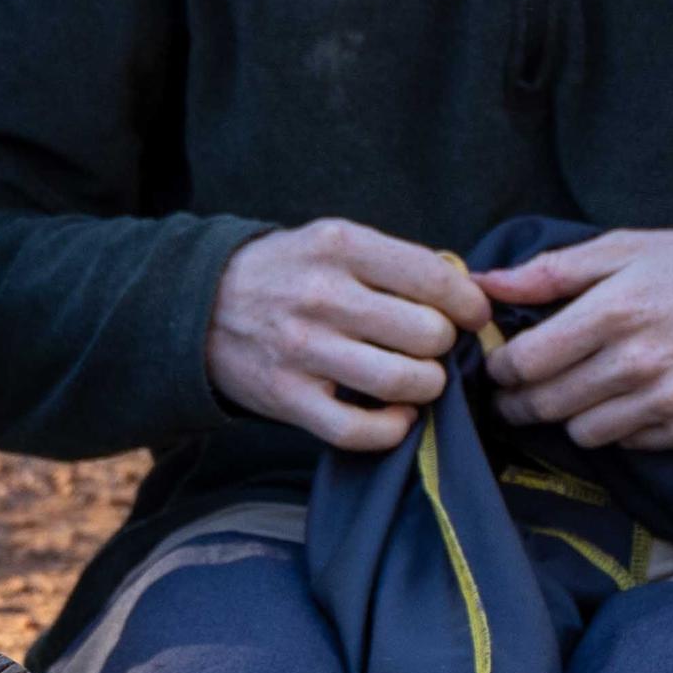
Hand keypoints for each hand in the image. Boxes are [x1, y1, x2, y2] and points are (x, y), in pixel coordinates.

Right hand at [210, 219, 493, 453]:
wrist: (200, 307)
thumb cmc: (286, 274)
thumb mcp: (333, 241)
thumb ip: (395, 261)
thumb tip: (469, 291)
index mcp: (340, 246)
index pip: (434, 277)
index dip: (469, 303)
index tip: (473, 316)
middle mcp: (322, 295)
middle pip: (427, 333)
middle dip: (444, 345)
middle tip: (435, 348)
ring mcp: (303, 350)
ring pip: (402, 382)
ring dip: (428, 386)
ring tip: (422, 380)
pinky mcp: (287, 398)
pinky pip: (360, 431)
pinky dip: (393, 429)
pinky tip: (398, 416)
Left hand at [479, 229, 672, 450]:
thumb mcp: (623, 249)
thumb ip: (551, 271)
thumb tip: (484, 283)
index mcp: (613, 312)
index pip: (527, 361)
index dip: (501, 368)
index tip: (500, 364)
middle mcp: (637, 363)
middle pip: (546, 404)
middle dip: (519, 401)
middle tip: (515, 393)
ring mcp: (665, 402)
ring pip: (581, 433)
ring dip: (566, 417)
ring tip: (571, 394)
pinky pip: (625, 444)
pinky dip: (613, 427)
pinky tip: (619, 400)